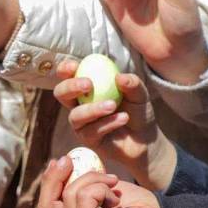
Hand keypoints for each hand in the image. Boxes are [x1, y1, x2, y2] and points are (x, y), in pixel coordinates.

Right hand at [38, 157, 168, 207]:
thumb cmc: (135, 204)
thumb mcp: (98, 188)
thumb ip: (78, 182)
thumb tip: (58, 162)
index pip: (46, 207)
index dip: (49, 182)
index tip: (60, 160)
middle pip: (47, 204)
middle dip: (55, 177)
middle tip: (68, 158)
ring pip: (70, 193)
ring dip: (93, 178)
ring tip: (112, 184)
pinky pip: (84, 195)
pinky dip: (101, 186)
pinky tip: (116, 196)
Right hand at [53, 60, 175, 189]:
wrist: (146, 141)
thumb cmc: (138, 112)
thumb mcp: (139, 95)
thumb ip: (132, 84)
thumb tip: (119, 77)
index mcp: (86, 88)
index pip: (68, 75)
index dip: (65, 69)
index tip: (74, 66)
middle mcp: (79, 104)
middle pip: (61, 93)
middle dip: (70, 86)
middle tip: (88, 85)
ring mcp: (81, 123)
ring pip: (75, 115)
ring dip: (93, 109)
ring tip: (113, 105)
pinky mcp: (88, 140)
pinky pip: (91, 131)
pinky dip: (108, 123)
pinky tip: (123, 118)